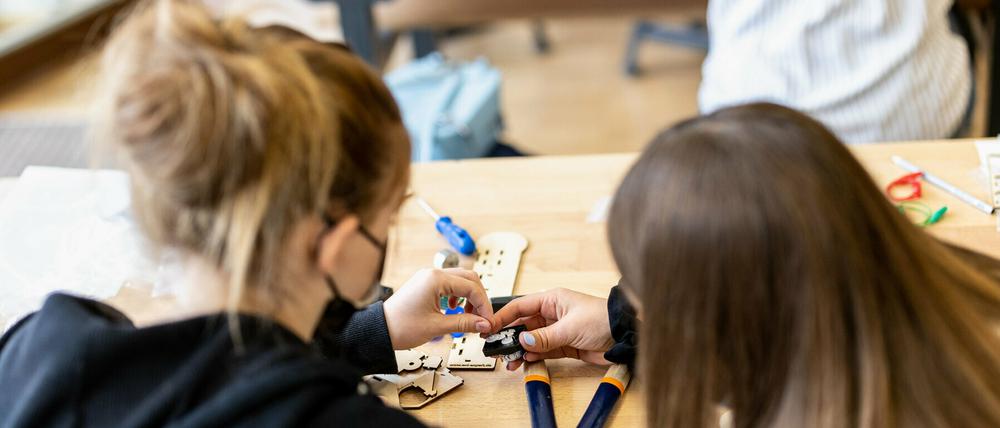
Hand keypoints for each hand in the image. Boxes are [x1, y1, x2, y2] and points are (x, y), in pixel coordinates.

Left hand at [383, 268, 494, 348]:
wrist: (380, 330)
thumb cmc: (401, 326)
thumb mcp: (437, 326)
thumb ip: (464, 323)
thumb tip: (484, 323)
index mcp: (435, 280)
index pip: (471, 287)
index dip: (484, 305)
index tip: (488, 321)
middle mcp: (432, 274)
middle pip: (469, 278)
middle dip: (479, 298)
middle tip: (482, 318)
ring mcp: (428, 278)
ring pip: (460, 280)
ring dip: (469, 296)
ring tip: (469, 316)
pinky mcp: (425, 284)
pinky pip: (449, 284)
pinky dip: (458, 296)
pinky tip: (455, 309)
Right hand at [491, 288, 612, 369]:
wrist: (625, 336)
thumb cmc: (603, 319)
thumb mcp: (570, 327)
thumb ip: (544, 336)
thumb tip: (523, 341)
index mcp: (552, 299)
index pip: (520, 306)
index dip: (504, 316)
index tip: (490, 326)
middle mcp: (552, 313)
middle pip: (523, 324)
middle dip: (509, 335)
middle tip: (496, 347)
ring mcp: (557, 330)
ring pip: (531, 339)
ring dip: (520, 349)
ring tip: (508, 359)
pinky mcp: (564, 344)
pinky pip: (542, 350)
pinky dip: (532, 355)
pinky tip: (524, 360)